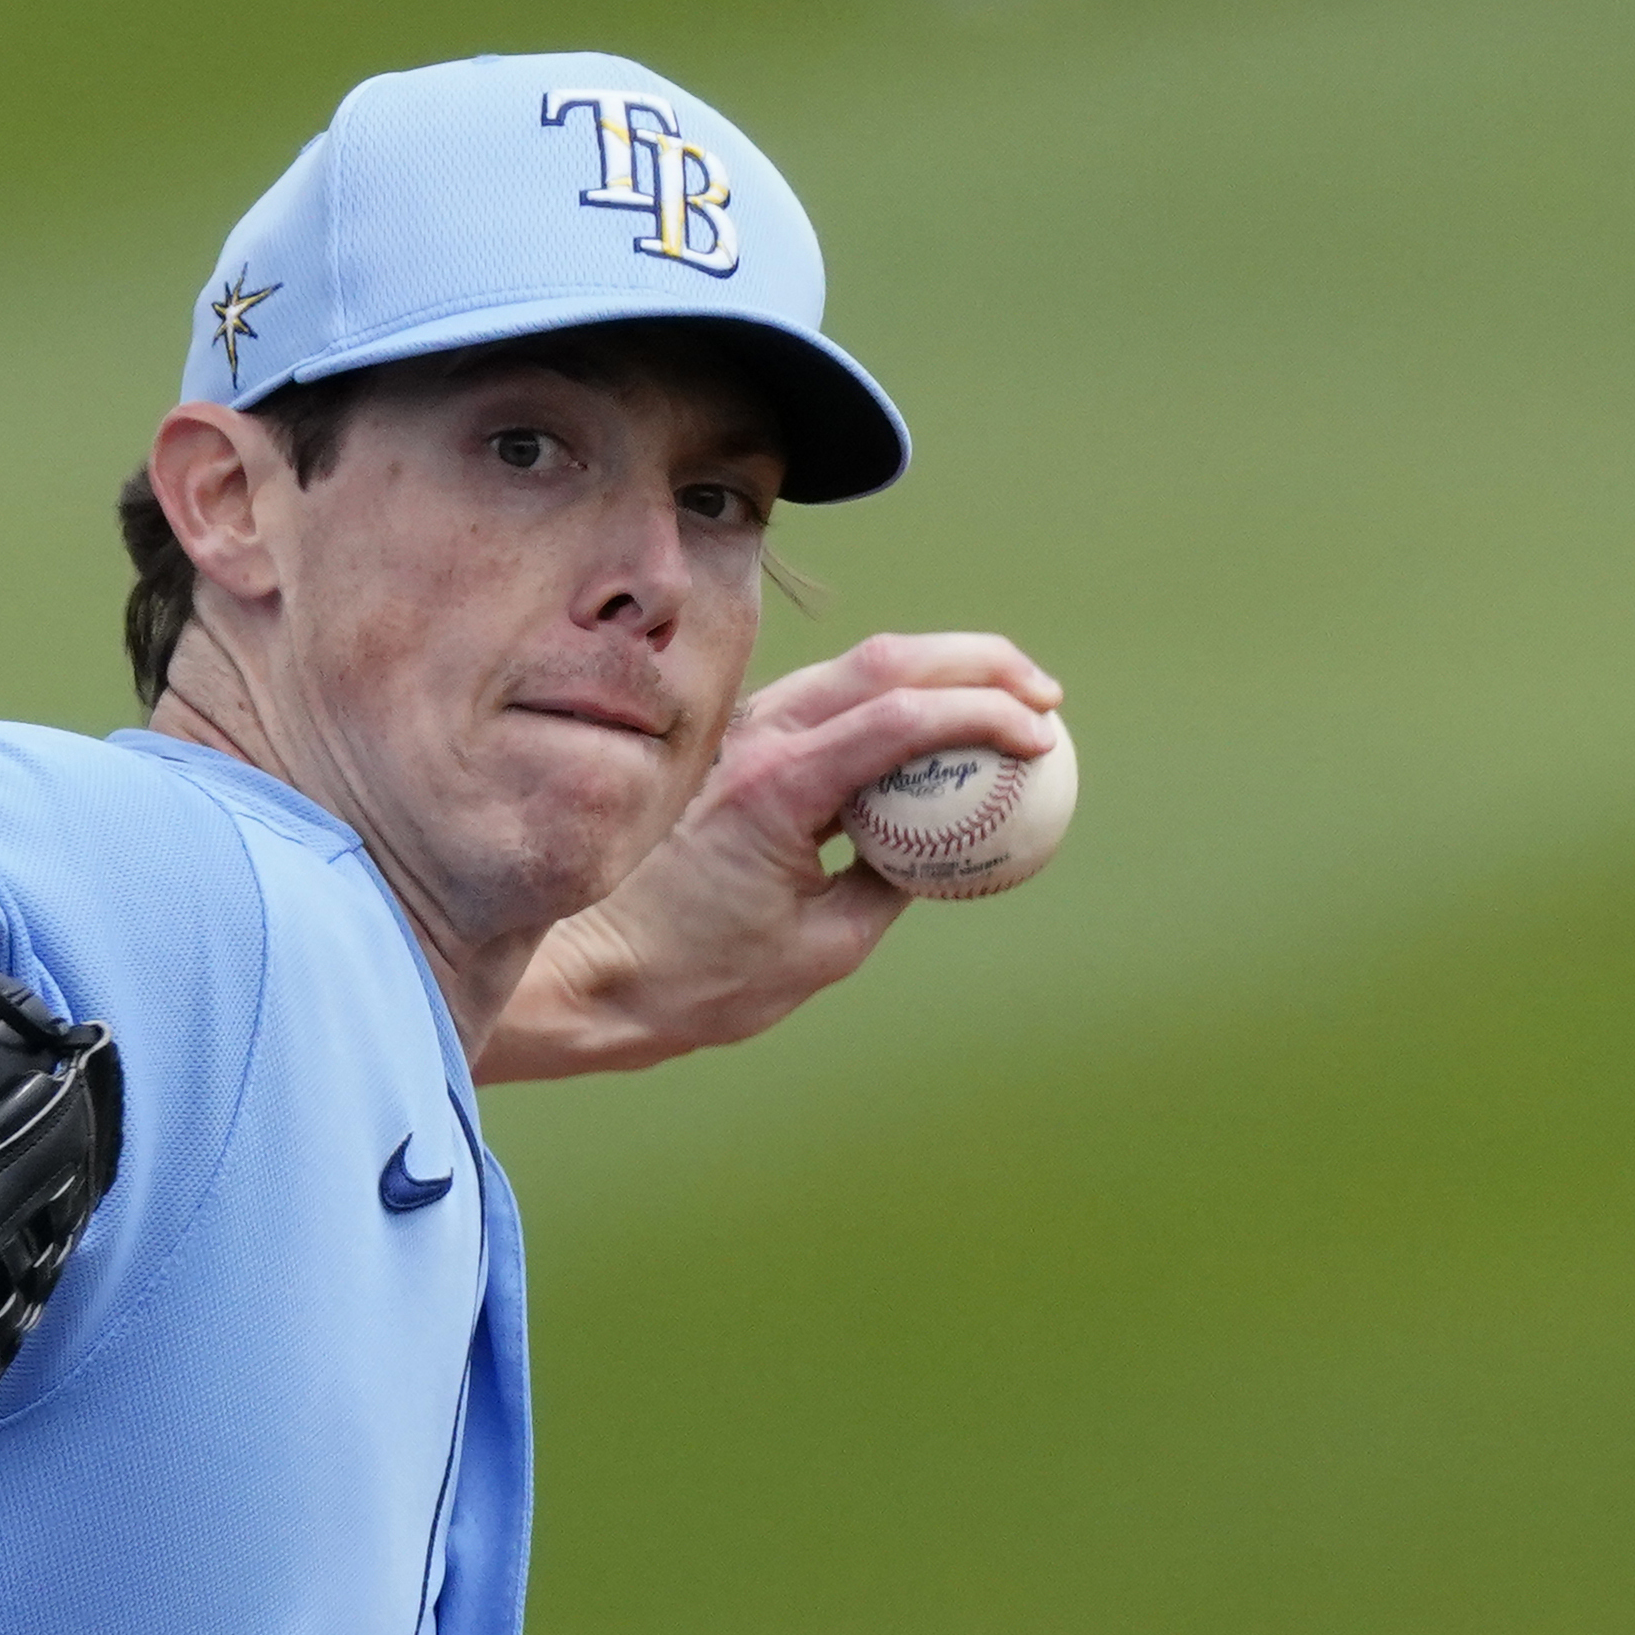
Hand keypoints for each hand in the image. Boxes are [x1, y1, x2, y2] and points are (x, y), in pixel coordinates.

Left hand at [477, 631, 1062, 1081]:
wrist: (590, 968)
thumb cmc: (696, 977)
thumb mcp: (823, 950)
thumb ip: (891, 885)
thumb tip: (939, 847)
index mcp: (782, 785)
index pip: (905, 716)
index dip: (988, 714)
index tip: (1044, 737)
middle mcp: (758, 736)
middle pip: (888, 658)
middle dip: (980, 663)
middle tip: (1043, 695)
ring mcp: (742, 732)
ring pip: (856, 667)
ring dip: (939, 671)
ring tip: (1004, 699)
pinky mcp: (735, 745)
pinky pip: (828, 699)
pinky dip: (892, 700)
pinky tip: (930, 728)